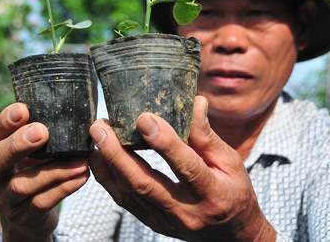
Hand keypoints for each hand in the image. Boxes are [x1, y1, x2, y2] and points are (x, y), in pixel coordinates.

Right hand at [0, 103, 89, 241]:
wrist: (26, 216)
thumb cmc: (29, 171)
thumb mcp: (25, 152)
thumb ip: (35, 130)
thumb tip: (66, 100)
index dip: (4, 122)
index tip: (22, 109)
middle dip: (18, 144)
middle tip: (41, 132)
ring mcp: (5, 199)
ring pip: (24, 184)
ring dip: (54, 170)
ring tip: (80, 160)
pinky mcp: (24, 216)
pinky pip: (43, 202)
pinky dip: (64, 188)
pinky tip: (82, 176)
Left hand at [88, 96, 275, 240]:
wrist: (232, 234)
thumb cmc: (234, 190)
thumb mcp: (230, 161)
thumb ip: (207, 135)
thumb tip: (194, 101)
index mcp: (213, 194)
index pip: (187, 167)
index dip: (165, 143)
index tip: (143, 117)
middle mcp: (188, 213)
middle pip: (146, 184)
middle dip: (118, 154)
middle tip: (100, 127)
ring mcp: (167, 222)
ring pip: (130, 194)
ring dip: (108, 164)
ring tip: (95, 137)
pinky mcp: (153, 224)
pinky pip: (125, 201)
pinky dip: (109, 179)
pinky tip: (99, 157)